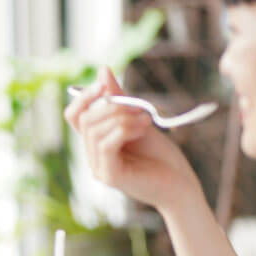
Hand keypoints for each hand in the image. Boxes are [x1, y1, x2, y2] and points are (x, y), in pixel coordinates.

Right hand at [63, 67, 200, 212]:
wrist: (181, 185)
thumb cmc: (161, 155)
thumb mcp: (138, 119)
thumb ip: (119, 99)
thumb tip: (102, 71)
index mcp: (96, 143)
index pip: (74, 116)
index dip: (84, 97)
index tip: (104, 83)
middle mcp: (93, 156)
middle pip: (85, 120)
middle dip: (111, 107)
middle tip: (139, 108)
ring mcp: (99, 168)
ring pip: (95, 131)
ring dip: (122, 118)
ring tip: (145, 120)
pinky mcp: (110, 176)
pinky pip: (106, 144)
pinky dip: (124, 130)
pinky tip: (143, 129)